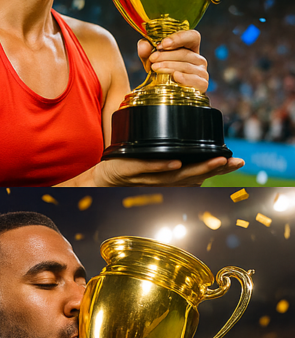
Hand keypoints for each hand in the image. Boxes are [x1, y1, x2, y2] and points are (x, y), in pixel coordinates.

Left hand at [92, 155, 243, 185]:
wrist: (99, 180)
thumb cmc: (127, 171)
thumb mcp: (152, 166)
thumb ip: (170, 162)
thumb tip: (190, 155)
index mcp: (169, 180)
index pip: (198, 174)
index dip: (218, 169)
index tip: (237, 161)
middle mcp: (162, 182)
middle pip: (193, 177)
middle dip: (215, 169)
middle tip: (234, 161)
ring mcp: (146, 179)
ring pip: (176, 176)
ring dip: (197, 168)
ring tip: (215, 160)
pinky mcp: (129, 172)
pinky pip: (148, 169)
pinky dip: (162, 166)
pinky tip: (175, 163)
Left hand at [137, 30, 207, 92]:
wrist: (163, 92)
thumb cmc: (160, 71)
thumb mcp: (151, 59)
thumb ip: (146, 50)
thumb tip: (143, 45)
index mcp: (190, 47)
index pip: (192, 36)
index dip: (179, 38)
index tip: (162, 44)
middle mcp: (198, 58)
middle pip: (185, 53)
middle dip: (167, 55)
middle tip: (153, 58)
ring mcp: (202, 71)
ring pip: (186, 66)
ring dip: (169, 66)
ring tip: (155, 68)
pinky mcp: (202, 84)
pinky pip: (194, 79)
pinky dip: (184, 78)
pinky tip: (175, 76)